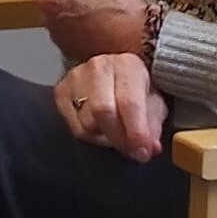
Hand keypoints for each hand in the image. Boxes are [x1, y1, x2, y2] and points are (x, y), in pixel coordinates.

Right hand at [51, 53, 167, 161]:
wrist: (117, 75)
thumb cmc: (138, 90)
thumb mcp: (155, 104)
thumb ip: (153, 126)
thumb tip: (150, 148)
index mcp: (127, 65)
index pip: (129, 102)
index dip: (136, 131)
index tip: (143, 152)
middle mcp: (99, 67)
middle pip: (103, 111)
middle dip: (119, 138)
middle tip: (131, 151)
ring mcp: (76, 78)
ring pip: (87, 123)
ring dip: (106, 138)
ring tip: (118, 136)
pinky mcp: (61, 91)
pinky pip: (74, 127)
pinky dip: (91, 136)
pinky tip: (102, 131)